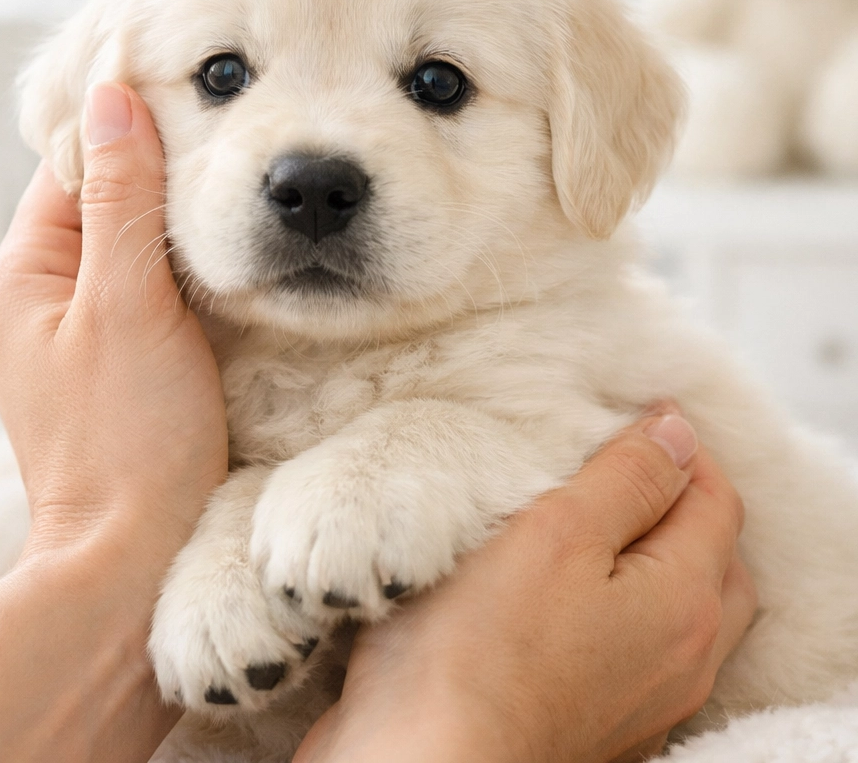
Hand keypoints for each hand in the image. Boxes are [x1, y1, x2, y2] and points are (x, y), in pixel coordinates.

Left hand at [0, 80, 227, 569]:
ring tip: (237, 189)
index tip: (188, 94)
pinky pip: (150, 292)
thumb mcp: (127, 305)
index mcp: (22, 277)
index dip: (122, 130)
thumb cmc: (130, 435)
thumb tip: (112, 99)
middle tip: (228, 141)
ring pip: (130, 248)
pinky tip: (231, 258)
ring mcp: (80, 333)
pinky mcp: (120, 362)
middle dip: (157, 175)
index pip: (68, 169)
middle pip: (100, 204)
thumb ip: (120, 202)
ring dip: (177, 224)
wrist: (137, 553)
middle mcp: (41, 298)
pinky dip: (186, 270)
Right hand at [294, 405, 755, 762]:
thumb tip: (679, 433)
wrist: (424, 761)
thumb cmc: (478, 647)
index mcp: (684, 603)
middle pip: (711, 558)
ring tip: (595, 516)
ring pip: (677, 605)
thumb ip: (627, 480)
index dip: (679, 446)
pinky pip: (637, 644)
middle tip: (624, 458)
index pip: (714, 500)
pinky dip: (623, 601)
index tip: (634, 411)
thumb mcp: (557, 532)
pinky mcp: (598, 719)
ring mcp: (644, 698)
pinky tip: (570, 591)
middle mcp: (682, 659)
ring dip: (652, 553)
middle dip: (680, 499)